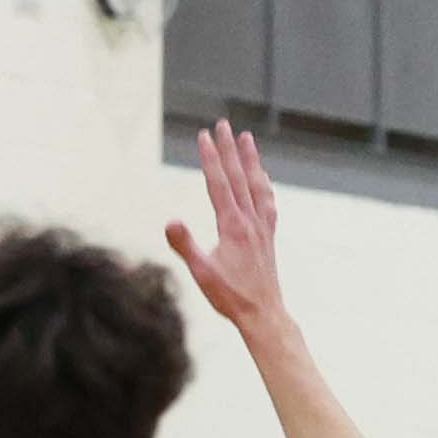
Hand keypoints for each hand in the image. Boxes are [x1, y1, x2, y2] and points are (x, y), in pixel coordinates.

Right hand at [165, 120, 288, 332]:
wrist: (262, 313)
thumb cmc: (229, 296)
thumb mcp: (201, 273)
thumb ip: (185, 245)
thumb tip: (169, 221)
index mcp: (232, 225)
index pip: (218, 183)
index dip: (210, 158)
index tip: (204, 136)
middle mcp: (250, 220)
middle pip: (238, 176)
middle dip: (228, 148)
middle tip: (222, 124)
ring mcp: (261, 226)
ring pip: (256, 183)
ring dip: (250, 159)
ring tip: (246, 138)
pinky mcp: (268, 235)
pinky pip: (267, 201)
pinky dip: (264, 183)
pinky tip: (263, 177)